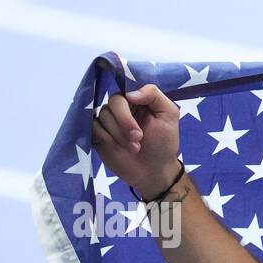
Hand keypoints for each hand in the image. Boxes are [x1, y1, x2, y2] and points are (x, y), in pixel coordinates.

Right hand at [91, 83, 181, 197]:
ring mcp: (108, 121)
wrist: (154, 171)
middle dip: (125, 121)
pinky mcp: (98, 134)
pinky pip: (93, 128)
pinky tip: (119, 149)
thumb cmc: (164, 144)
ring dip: (119, 134)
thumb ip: (154, 95)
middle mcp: (121, 108)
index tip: (138, 123)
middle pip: (113, 102)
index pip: (125, 91)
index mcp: (137, 100)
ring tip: (134, 148)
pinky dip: (107, 139)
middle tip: (138, 137)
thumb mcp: (169, 115)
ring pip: (103, 116)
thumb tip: (130, 93)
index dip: (130, 107)